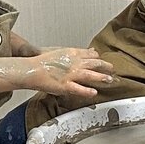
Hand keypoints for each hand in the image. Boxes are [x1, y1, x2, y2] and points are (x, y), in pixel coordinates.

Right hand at [0, 48, 114, 97]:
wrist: (31, 68)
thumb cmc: (44, 60)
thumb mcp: (62, 51)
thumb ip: (77, 53)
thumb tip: (91, 51)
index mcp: (72, 54)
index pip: (91, 55)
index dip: (99, 59)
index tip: (106, 62)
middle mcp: (74, 63)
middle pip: (94, 64)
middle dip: (105, 67)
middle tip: (113, 70)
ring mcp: (70, 75)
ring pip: (90, 76)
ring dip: (101, 78)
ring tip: (109, 80)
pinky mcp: (65, 86)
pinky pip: (79, 89)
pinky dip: (87, 91)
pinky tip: (94, 92)